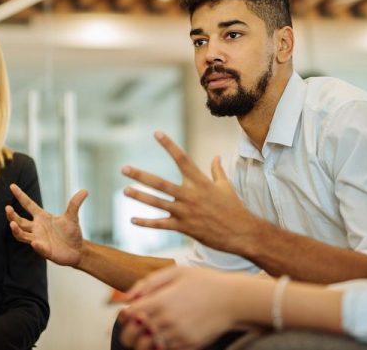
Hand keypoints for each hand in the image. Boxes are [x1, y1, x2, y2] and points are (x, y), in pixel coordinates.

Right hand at [5, 185, 88, 266]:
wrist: (77, 249)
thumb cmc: (71, 232)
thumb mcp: (72, 217)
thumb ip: (75, 204)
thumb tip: (85, 191)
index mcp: (42, 217)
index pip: (28, 204)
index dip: (20, 195)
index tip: (12, 185)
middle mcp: (37, 228)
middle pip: (20, 221)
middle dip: (12, 215)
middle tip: (8, 208)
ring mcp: (38, 239)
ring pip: (22, 235)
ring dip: (17, 230)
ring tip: (13, 224)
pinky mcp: (44, 250)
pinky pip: (38, 247)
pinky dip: (36, 245)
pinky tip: (35, 242)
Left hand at [119, 267, 241, 349]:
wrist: (233, 299)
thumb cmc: (204, 281)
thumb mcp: (176, 272)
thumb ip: (148, 283)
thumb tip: (126, 297)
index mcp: (161, 300)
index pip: (127, 315)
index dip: (124, 314)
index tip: (129, 312)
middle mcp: (167, 320)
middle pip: (131, 336)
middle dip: (127, 332)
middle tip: (135, 326)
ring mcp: (177, 336)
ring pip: (145, 348)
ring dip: (142, 342)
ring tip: (149, 333)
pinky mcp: (188, 346)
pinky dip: (160, 346)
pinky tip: (166, 336)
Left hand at [122, 131, 256, 252]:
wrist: (241, 232)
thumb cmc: (234, 208)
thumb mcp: (226, 186)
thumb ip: (217, 171)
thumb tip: (216, 156)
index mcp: (200, 181)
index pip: (182, 158)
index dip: (169, 145)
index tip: (156, 133)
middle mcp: (190, 195)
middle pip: (160, 183)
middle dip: (141, 175)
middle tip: (124, 169)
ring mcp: (185, 212)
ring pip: (157, 203)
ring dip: (140, 197)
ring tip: (125, 191)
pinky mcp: (184, 228)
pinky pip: (161, 225)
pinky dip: (146, 223)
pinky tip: (133, 220)